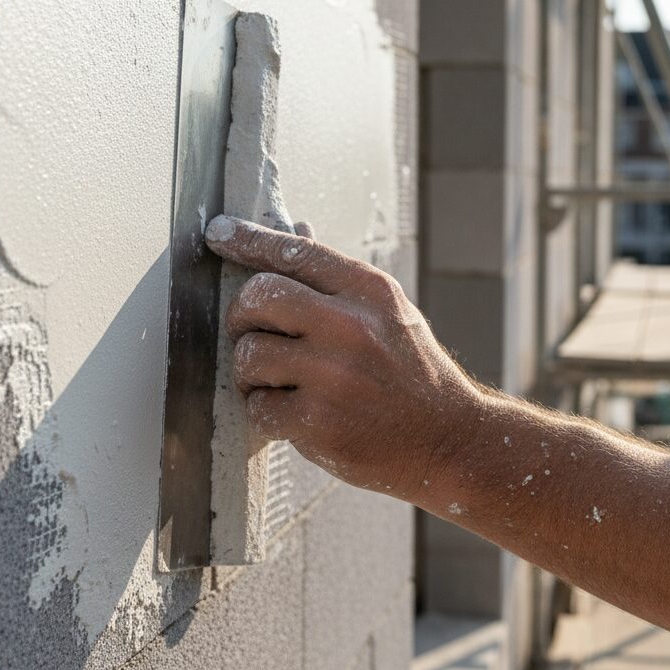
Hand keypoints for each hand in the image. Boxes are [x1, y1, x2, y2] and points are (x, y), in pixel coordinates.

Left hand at [203, 215, 484, 501]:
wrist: (450, 440)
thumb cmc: (411, 371)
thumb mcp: (389, 313)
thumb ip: (337, 280)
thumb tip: (295, 230)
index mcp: (369, 292)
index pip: (295, 251)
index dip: (248, 239)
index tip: (219, 232)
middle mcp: (351, 327)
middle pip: (258, 297)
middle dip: (243, 316)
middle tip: (254, 334)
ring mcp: (334, 376)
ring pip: (249, 354)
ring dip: (252, 372)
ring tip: (280, 382)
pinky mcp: (319, 423)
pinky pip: (257, 406)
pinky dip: (266, 412)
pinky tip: (294, 414)